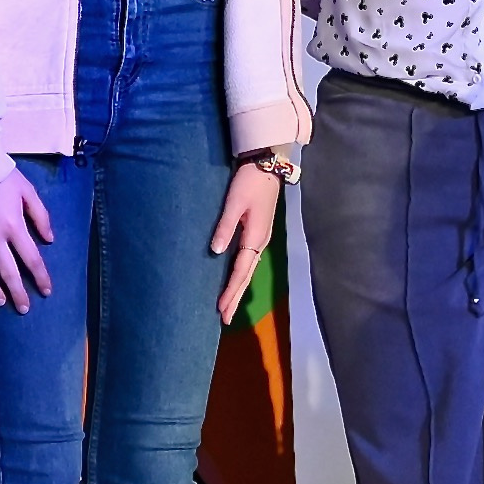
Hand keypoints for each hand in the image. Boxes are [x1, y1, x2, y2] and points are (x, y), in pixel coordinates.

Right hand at [0, 167, 52, 308]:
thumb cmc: (1, 176)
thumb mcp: (28, 191)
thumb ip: (40, 216)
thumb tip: (49, 239)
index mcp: (14, 226)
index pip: (32, 259)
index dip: (40, 277)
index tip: (45, 292)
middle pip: (8, 271)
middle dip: (17, 292)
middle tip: (23, 308)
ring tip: (0, 301)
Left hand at [212, 158, 284, 321]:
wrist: (268, 164)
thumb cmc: (249, 181)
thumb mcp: (235, 203)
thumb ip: (225, 227)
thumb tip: (215, 251)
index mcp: (255, 237)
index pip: (241, 271)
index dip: (230, 291)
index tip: (220, 309)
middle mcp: (260, 242)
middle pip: (246, 276)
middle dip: (235, 297)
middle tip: (225, 319)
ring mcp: (260, 238)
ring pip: (248, 270)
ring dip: (238, 289)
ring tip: (228, 306)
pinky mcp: (258, 232)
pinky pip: (248, 261)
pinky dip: (241, 275)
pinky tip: (235, 281)